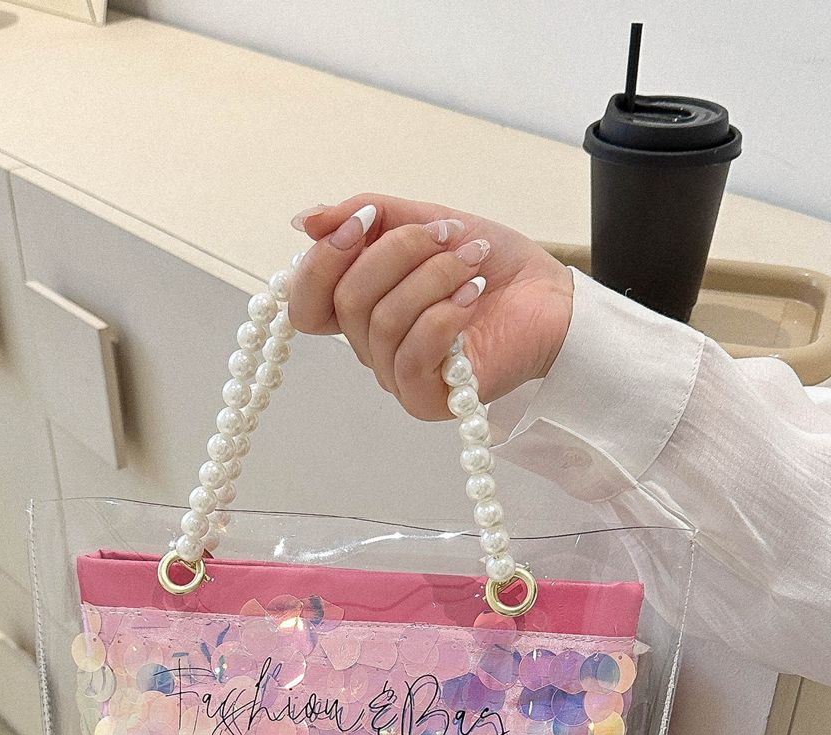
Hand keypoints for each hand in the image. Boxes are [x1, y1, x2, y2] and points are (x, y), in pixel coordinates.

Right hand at [287, 194, 573, 419]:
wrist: (550, 295)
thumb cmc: (487, 262)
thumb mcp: (423, 217)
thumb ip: (366, 215)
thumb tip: (305, 221)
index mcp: (359, 308)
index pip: (304, 301)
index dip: (325, 258)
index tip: (368, 219)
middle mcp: (370, 347)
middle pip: (347, 302)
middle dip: (400, 253)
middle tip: (448, 233)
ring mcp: (397, 375)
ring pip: (383, 323)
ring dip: (433, 277)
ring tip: (472, 262)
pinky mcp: (429, 398)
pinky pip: (413, 356)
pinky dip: (444, 314)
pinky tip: (473, 296)